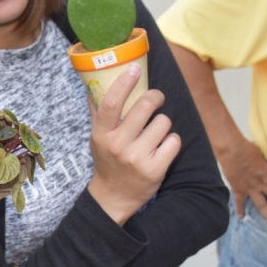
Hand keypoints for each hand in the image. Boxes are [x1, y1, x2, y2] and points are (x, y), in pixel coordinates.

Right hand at [86, 63, 181, 224]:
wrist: (113, 197)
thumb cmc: (107, 161)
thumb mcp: (97, 138)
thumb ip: (97, 113)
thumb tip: (92, 86)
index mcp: (102, 135)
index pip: (111, 103)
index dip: (124, 83)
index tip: (134, 68)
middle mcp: (118, 145)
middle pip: (144, 107)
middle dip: (155, 97)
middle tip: (156, 98)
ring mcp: (137, 158)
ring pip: (163, 123)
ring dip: (163, 124)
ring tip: (156, 131)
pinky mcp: (155, 169)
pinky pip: (174, 141)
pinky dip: (171, 141)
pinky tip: (162, 147)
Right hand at [217, 138, 266, 226]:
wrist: (230, 150)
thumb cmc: (246, 147)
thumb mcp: (261, 153)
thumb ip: (266, 160)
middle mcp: (261, 183)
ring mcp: (250, 188)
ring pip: (261, 205)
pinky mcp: (238, 189)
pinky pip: (240, 201)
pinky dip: (240, 209)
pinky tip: (241, 217)